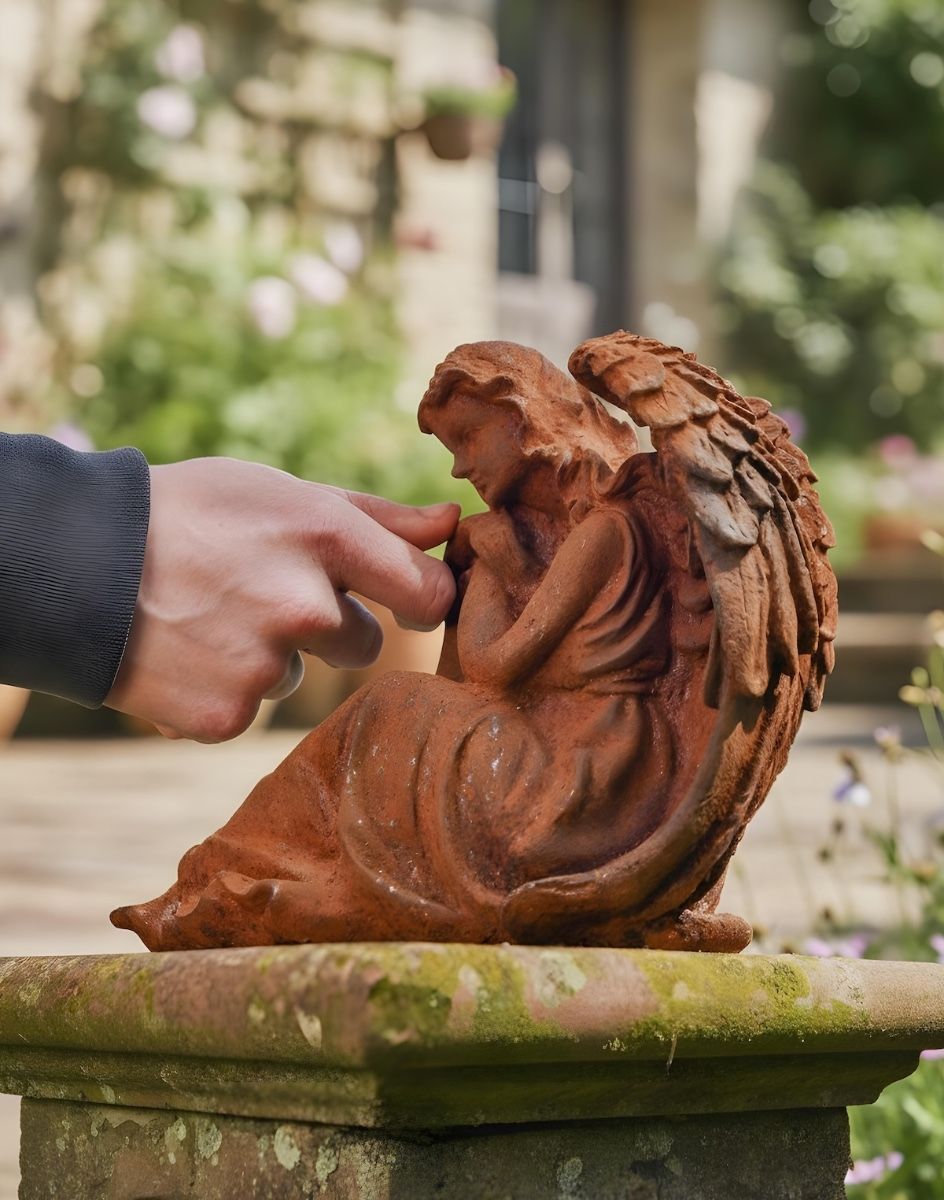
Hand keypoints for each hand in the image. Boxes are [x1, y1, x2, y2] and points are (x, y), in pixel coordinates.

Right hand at [106, 457, 458, 741]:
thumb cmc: (193, 514)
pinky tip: (189, 652)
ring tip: (211, 616)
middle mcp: (304, 606)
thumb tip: (451, 524)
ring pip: (300, 675)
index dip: (422, 597)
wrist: (75, 563)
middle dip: (328, 625)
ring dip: (269, 654)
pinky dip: (227, 688)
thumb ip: (376, 517)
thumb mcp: (281, 493)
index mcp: (324, 537)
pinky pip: (253, 708)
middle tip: (261, 593)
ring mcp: (264, 666)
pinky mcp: (226, 716)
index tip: (408, 599)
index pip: (427, 592)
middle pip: (364, 643)